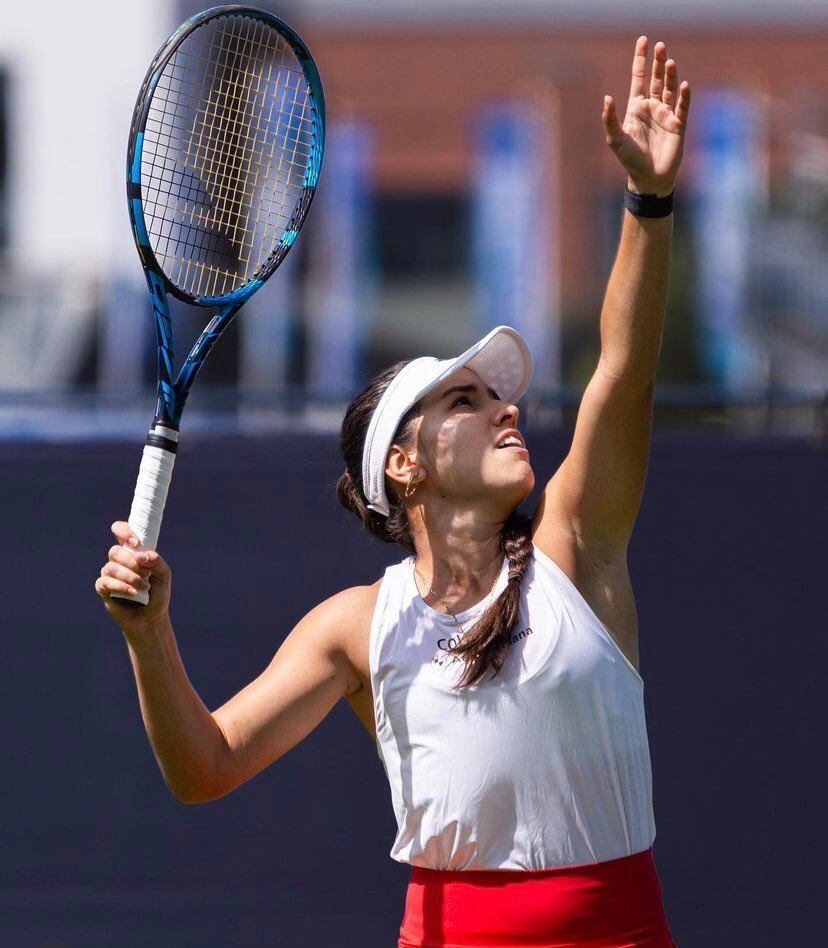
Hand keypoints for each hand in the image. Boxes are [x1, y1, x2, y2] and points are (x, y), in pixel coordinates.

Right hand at [95, 521, 171, 634]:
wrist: (151, 617)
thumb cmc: (158, 593)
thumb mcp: (164, 575)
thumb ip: (156, 561)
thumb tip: (142, 555)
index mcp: (133, 552)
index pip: (120, 531)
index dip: (123, 531)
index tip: (134, 542)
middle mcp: (119, 561)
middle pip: (115, 551)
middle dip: (131, 562)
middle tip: (146, 574)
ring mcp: (110, 574)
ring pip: (111, 567)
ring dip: (130, 577)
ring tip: (144, 587)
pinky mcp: (103, 589)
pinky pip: (104, 582)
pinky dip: (121, 587)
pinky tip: (133, 594)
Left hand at [603, 36, 691, 196]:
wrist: (648, 179)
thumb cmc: (630, 160)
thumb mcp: (615, 139)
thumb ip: (610, 119)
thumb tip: (607, 98)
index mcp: (636, 108)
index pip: (639, 78)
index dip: (640, 60)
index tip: (643, 41)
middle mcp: (652, 108)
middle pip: (656, 79)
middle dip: (657, 63)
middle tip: (660, 45)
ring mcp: (666, 115)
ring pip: (669, 89)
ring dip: (670, 75)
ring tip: (669, 61)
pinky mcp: (678, 125)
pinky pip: (682, 107)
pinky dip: (683, 96)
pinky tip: (684, 85)